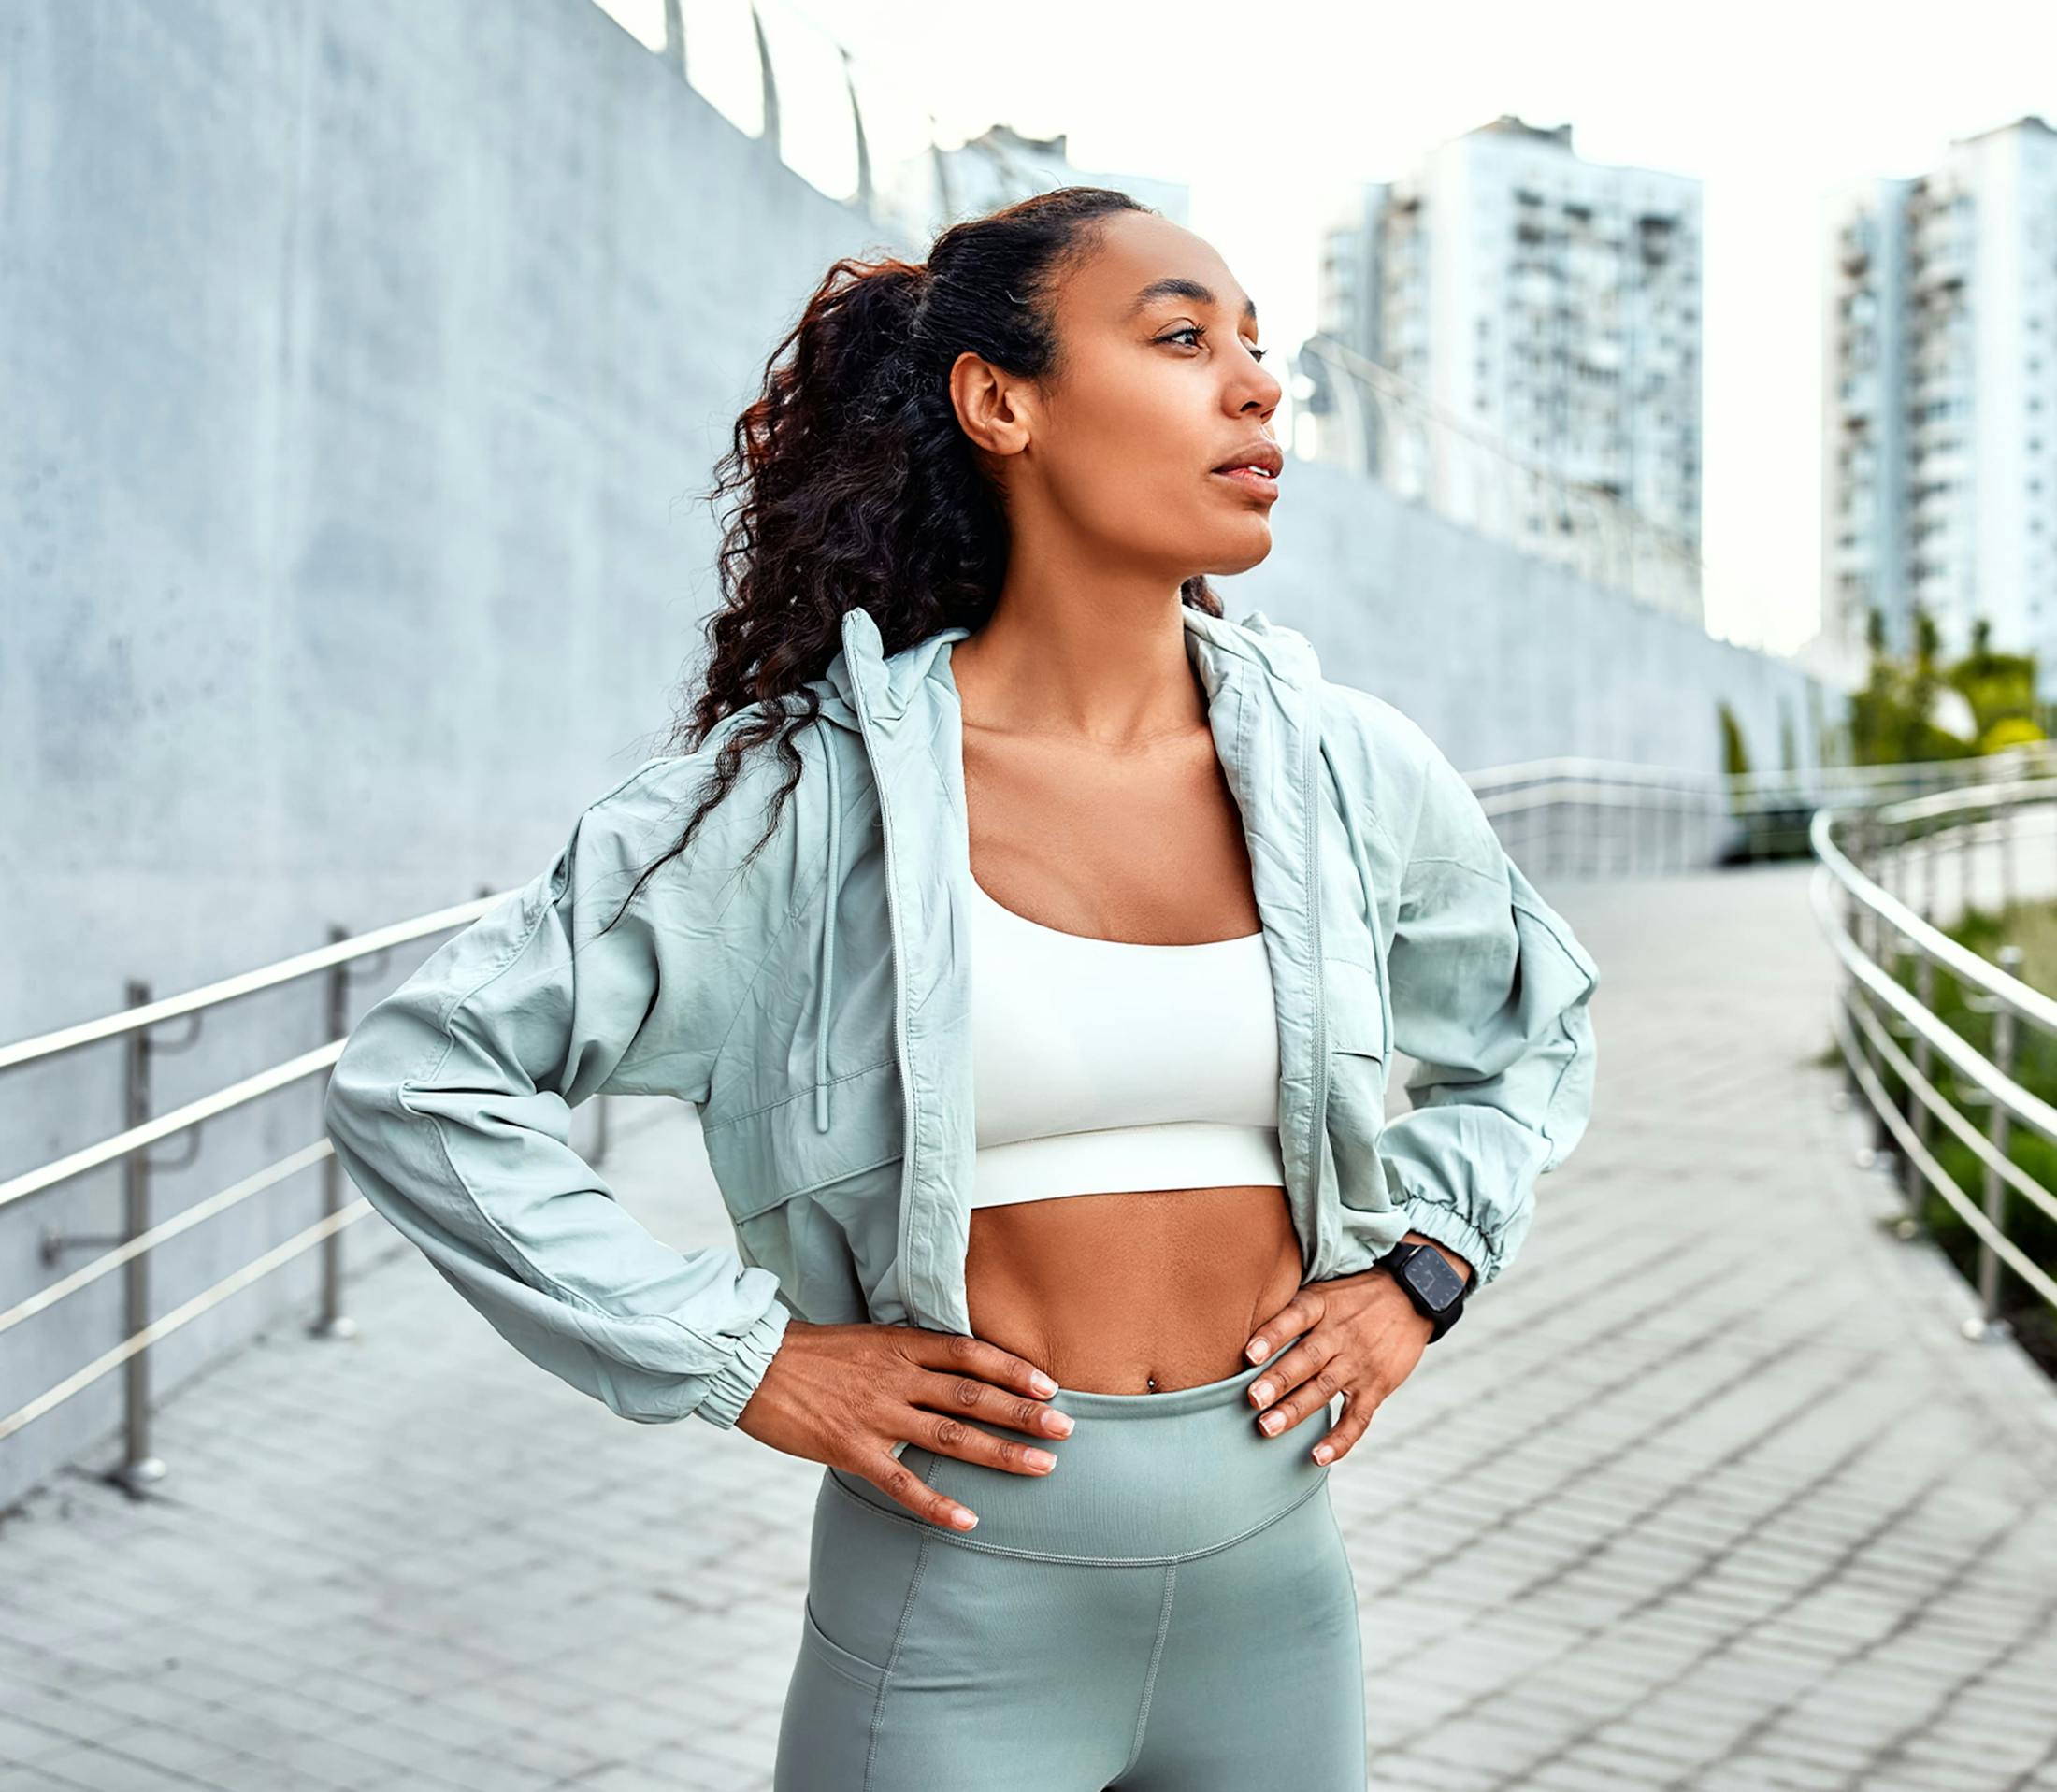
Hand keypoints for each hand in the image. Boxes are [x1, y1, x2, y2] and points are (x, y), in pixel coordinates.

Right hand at [733, 1319, 1074, 1531]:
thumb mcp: (868, 1337)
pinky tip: (968, 1520)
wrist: (752, 1364)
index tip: (1048, 1385)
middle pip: (971, 1395)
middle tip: (1066, 1427)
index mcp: (900, 1345)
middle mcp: (895, 1378)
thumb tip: (954, 1369)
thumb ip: (909, 1354)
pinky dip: (936, 1503)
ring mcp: (875, 1415)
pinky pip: (901, 1482)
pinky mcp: (850, 1449)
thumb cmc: (812, 1353)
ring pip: (949, 1436)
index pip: (969, 1353)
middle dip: (1022, 1412)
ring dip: (999, 1452)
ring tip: (1040, 1466)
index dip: (1011, 1368)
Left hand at [1240, 1236, 1471, 1465]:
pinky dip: (1339, 1439)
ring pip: (1324, 1388)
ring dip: (1296, 1410)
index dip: (1271, 1335)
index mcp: (1322, 1305)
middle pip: (1306, 1358)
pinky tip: (1318, 1456)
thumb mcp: (1324, 1287)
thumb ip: (1291, 1308)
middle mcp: (1339, 1334)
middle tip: (1252, 1400)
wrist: (1412, 1296)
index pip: (1294, 1317)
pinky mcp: (1377, 1385)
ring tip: (1268, 1428)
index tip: (1248, 1354)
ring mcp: (1359, 1362)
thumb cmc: (1353, 1295)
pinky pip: (1357, 1417)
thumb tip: (1241, 1324)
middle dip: (1278, 1381)